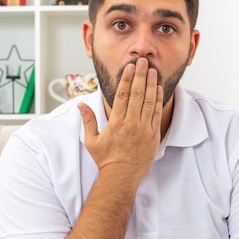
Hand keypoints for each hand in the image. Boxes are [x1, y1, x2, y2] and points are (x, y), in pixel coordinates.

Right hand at [78, 58, 162, 183]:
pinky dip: (158, 100)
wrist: (121, 177)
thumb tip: (80, 106)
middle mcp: (130, 124)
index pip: (122, 95)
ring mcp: (143, 129)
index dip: (127, 79)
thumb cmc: (106, 160)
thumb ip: (88, 121)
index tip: (130, 67)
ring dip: (151, 84)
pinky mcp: (153, 135)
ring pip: (149, 102)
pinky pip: (156, 114)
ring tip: (152, 71)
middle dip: (140, 76)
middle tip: (143, 62)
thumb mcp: (91, 140)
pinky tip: (158, 89)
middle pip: (137, 94)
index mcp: (116, 123)